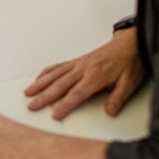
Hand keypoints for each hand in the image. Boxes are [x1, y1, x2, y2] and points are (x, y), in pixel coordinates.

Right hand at [24, 27, 144, 119]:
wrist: (129, 44)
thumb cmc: (129, 62)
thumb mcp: (129, 83)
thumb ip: (118, 98)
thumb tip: (109, 111)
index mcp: (96, 75)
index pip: (77, 93)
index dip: (65, 105)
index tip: (55, 115)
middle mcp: (84, 68)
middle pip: (60, 84)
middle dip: (44, 96)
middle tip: (32, 105)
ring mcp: (79, 63)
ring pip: (55, 74)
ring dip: (41, 83)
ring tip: (28, 92)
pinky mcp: (77, 61)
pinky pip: (58, 66)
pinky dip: (47, 72)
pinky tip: (39, 77)